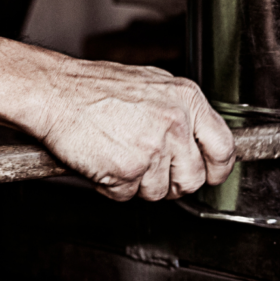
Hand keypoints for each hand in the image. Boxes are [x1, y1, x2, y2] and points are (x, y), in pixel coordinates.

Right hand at [32, 59, 235, 201]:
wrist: (55, 92)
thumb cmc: (95, 88)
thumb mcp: (153, 85)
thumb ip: (181, 112)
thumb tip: (199, 139)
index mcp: (186, 100)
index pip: (224, 147)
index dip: (218, 169)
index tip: (211, 175)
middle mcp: (175, 123)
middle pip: (192, 178)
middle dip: (173, 183)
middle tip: (150, 169)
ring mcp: (153, 149)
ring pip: (159, 191)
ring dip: (138, 183)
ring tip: (119, 154)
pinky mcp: (128, 170)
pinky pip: (128, 195)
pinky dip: (113, 186)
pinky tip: (104, 160)